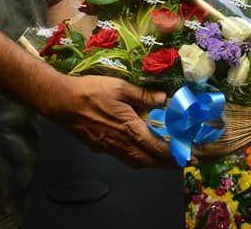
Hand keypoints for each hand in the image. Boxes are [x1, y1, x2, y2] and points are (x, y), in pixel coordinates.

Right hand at [45, 74, 174, 167]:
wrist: (61, 101)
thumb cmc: (90, 91)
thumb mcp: (120, 87)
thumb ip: (143, 95)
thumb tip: (163, 98)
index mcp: (128, 128)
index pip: (156, 147)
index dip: (175, 154)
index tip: (188, 157)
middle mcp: (120, 143)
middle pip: (148, 161)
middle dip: (166, 164)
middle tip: (181, 162)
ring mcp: (108, 148)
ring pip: (135, 162)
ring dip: (152, 163)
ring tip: (164, 160)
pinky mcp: (99, 147)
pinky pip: (123, 158)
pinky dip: (137, 159)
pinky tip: (139, 152)